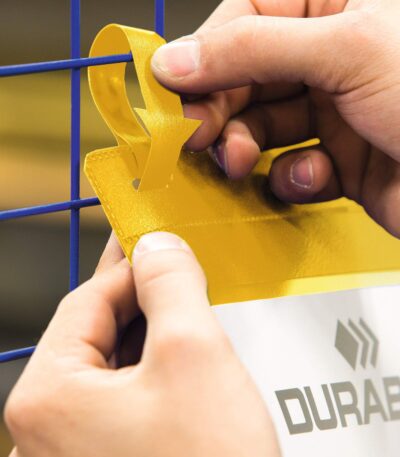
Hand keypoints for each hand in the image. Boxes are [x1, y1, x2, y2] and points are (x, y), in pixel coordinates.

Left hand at [4, 232, 279, 456]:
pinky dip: (156, 368)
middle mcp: (49, 428)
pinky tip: (186, 357)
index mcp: (48, 396)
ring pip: (116, 364)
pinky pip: (128, 394)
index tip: (163, 244)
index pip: (89, 300)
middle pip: (100, 332)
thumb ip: (170, 285)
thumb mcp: (192, 355)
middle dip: (145, 299)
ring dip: (154, 333)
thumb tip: (157, 245)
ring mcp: (77, 449)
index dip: (133, 266)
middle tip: (180, 269)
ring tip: (190, 308)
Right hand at [151, 0, 399, 236]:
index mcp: (334, 8)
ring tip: (243, 162)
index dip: (202, 56)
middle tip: (197, 137)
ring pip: (260, 129)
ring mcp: (332, 113)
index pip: (243, 21)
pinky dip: (293, 178)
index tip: (171, 90)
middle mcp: (330, 58)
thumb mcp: (346, 49)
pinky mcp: (337, 162)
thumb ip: (251, 49)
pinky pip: (292, 168)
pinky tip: (314, 177)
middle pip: (244, 80)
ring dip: (246, 148)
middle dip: (218, 111)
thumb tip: (175, 58)